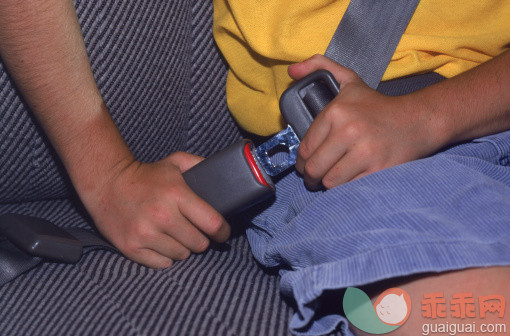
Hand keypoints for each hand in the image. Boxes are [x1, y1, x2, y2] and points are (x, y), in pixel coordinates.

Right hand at [80, 152, 229, 267]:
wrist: (106, 182)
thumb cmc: (146, 175)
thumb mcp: (175, 162)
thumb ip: (200, 165)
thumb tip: (222, 174)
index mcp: (177, 194)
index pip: (213, 224)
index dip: (223, 232)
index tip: (222, 233)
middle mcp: (162, 216)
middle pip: (199, 244)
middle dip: (201, 239)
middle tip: (194, 231)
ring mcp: (145, 234)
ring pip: (182, 255)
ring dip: (182, 248)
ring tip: (175, 235)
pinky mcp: (131, 248)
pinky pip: (162, 264)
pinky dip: (164, 256)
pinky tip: (160, 243)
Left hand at [290, 55, 441, 188]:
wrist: (416, 121)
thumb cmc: (377, 105)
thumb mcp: (349, 80)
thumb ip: (319, 67)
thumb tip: (292, 70)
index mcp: (336, 112)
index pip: (305, 148)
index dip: (301, 161)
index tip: (305, 164)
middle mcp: (349, 131)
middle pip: (314, 168)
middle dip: (310, 177)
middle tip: (314, 178)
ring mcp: (365, 152)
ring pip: (330, 181)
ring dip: (326, 185)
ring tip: (329, 180)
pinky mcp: (378, 170)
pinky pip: (349, 188)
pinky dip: (344, 189)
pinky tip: (347, 181)